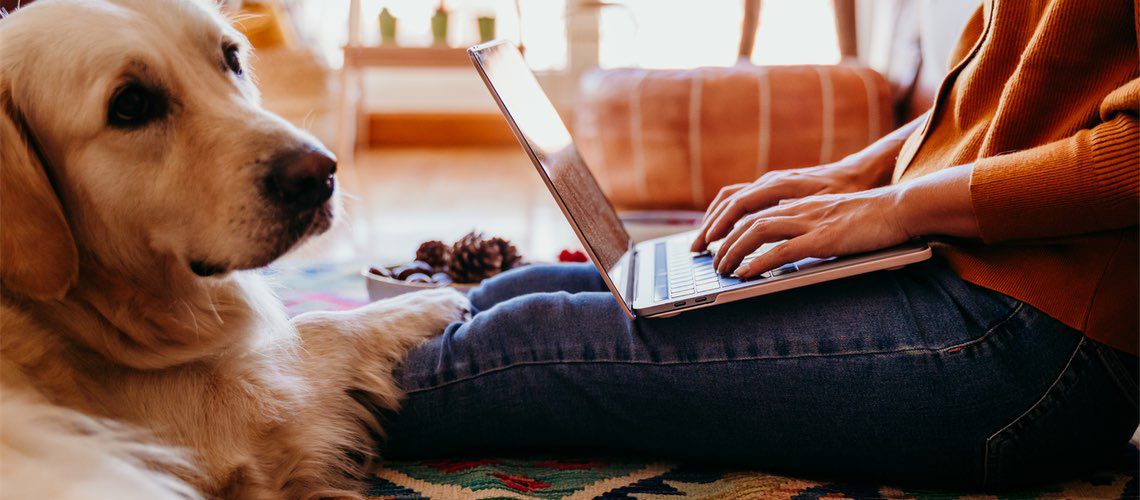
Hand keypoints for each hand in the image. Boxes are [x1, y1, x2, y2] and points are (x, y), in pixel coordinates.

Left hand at [712, 164, 980, 277]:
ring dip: (734, 252)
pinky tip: (745, 274)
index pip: (749, 206)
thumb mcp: (827, 219)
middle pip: (745, 218)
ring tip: (722, 271)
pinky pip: (782, 250)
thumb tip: (783, 250)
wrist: (899, 208)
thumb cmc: (867, 218)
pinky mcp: (823, 238)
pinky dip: (759, 262)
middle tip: (708, 261)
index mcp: (796, 201)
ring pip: (757, 232)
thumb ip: (804, 228)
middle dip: (721, 241)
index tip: (709, 241)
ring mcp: (809, 221)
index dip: (724, 222)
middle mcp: (797, 207)